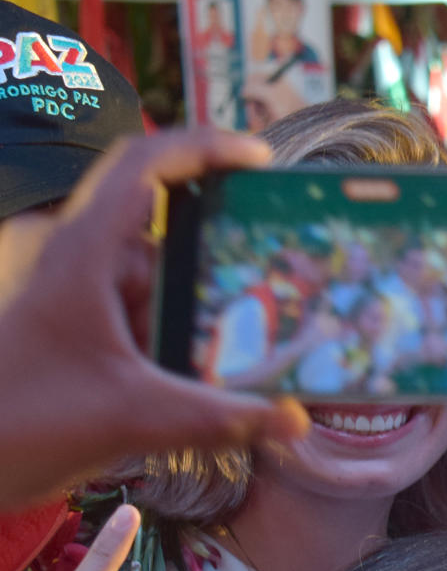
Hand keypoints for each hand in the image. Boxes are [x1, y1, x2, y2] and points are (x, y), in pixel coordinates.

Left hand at [0, 129, 306, 508]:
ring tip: (236, 359)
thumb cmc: (21, 423)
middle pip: (162, 238)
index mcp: (82, 253)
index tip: (262, 160)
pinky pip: (132, 316)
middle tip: (268, 295)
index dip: (205, 147)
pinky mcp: (67, 327)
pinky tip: (193, 383)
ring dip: (189, 318)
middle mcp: (74, 261)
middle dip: (214, 270)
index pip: (144, 165)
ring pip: (149, 284)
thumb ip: (220, 419)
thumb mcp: (132, 418)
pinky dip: (166, 341)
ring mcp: (68, 294)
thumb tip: (296, 421)